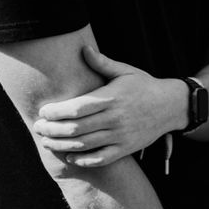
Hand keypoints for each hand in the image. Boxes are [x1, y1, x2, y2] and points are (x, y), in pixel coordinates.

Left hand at [33, 46, 188, 166]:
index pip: (77, 108)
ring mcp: (120, 136)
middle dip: (52, 130)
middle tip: (38, 128)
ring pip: (84, 145)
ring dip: (61, 145)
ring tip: (47, 141)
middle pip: (76, 129)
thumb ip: (102, 63)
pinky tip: (70, 156)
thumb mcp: (125, 71)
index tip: (43, 111)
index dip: (56, 112)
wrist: (170, 105)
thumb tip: (83, 49)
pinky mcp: (126, 149)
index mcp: (111, 98)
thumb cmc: (144, 85)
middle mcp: (115, 118)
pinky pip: (100, 158)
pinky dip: (83, 159)